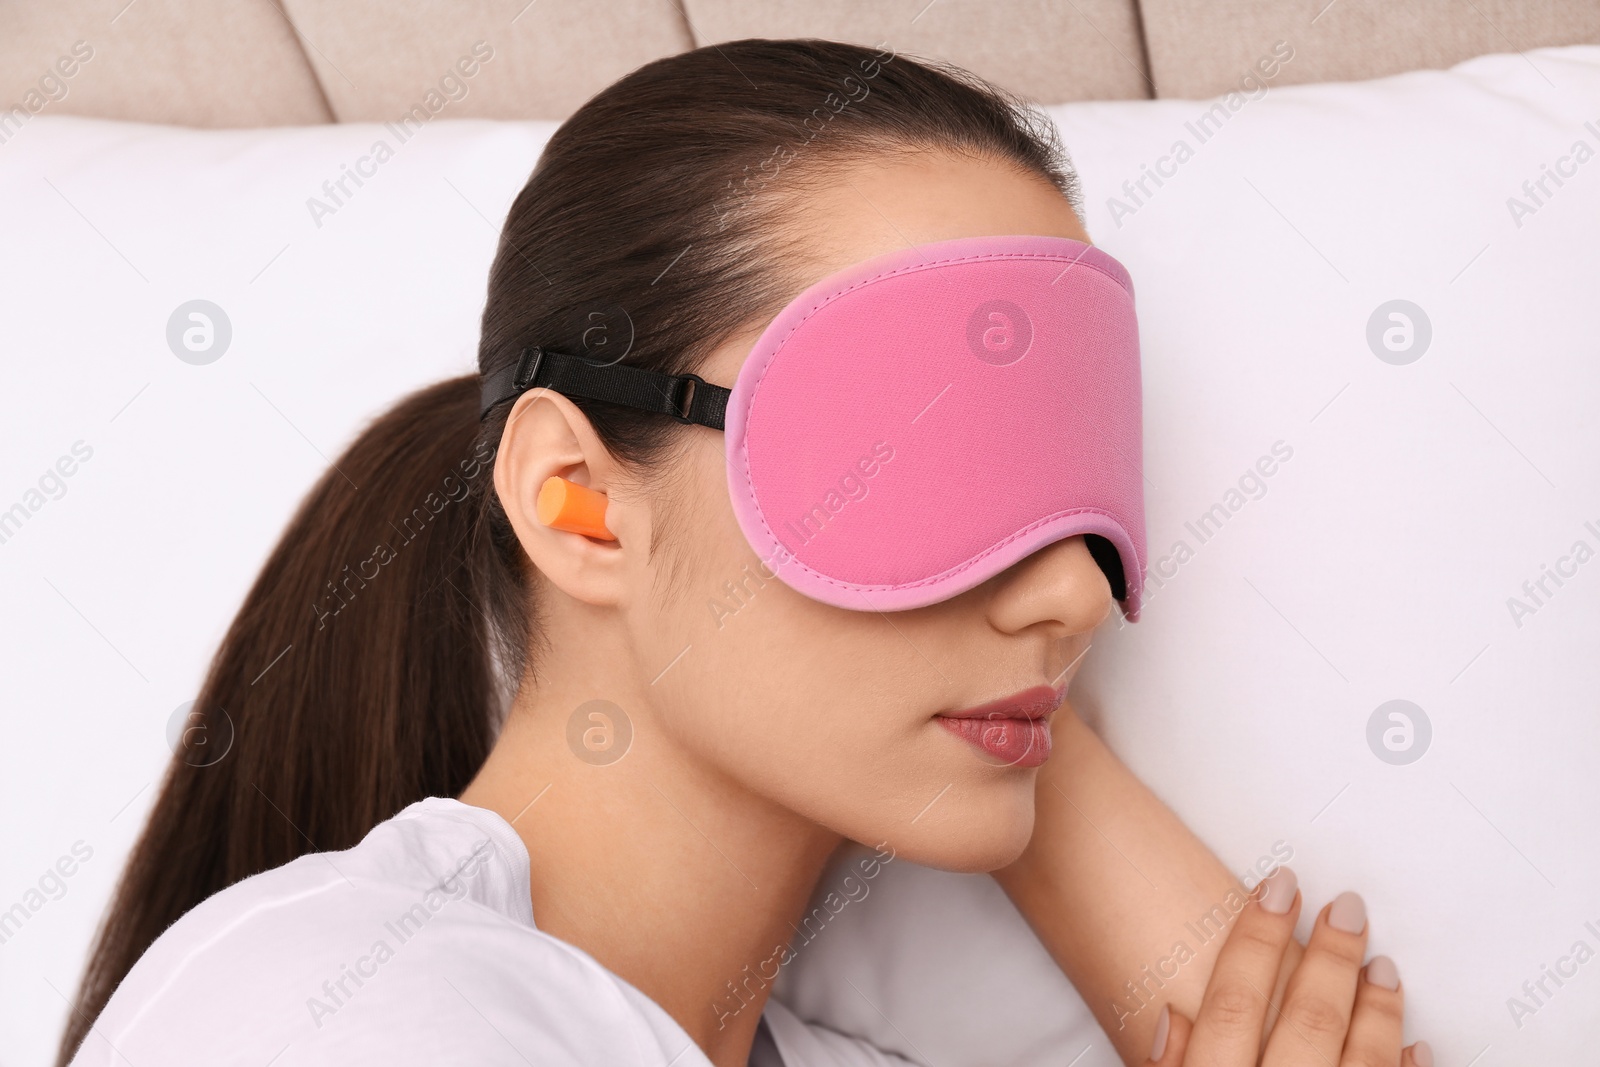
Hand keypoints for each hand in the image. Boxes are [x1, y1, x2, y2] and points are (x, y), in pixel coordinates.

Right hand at [1143, 867, 1432, 1066]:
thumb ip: (1168, 1066)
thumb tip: (1167, 1016)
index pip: (1234, 1003)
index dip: (1257, 937)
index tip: (1277, 889)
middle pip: (1309, 1020)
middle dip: (1331, 956)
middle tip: (1347, 909)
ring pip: (1363, 1060)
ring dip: (1376, 1007)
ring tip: (1382, 966)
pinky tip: (1414, 1043)